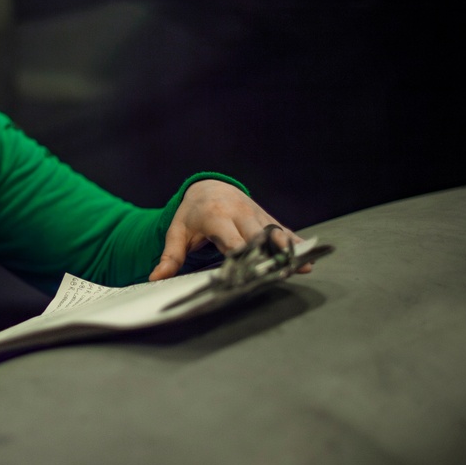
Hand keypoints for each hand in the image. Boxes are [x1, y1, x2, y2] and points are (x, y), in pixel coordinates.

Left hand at [149, 179, 310, 279]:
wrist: (208, 186)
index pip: (231, 240)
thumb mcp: (176, 232)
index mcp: (216, 217)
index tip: (249, 272)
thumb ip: (170, 256)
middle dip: (269, 253)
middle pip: (257, 236)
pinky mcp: (265, 217)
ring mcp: (255, 214)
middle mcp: (239, 213)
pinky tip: (309, 254)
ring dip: (288, 248)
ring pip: (274, 231)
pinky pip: (283, 229)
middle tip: (280, 272)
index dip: (241, 255)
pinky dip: (296, 241)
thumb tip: (156, 278)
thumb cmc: (191, 214)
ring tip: (303, 265)